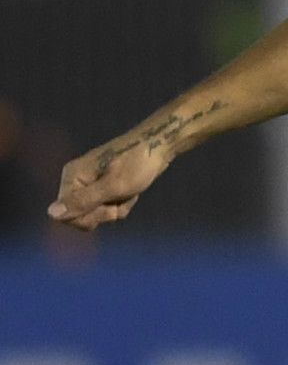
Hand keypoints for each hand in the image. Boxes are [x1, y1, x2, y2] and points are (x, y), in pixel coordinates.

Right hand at [50, 135, 170, 229]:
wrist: (159, 146)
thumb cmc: (137, 163)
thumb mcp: (112, 186)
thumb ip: (82, 201)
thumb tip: (50, 214)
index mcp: (72, 178)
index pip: (66, 216)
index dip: (90, 217)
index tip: (110, 205)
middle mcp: (76, 182)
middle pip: (82, 218)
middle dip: (106, 213)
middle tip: (122, 196)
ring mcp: (90, 185)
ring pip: (98, 215)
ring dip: (118, 208)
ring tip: (130, 191)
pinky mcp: (103, 187)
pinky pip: (109, 208)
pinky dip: (123, 204)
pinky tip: (133, 191)